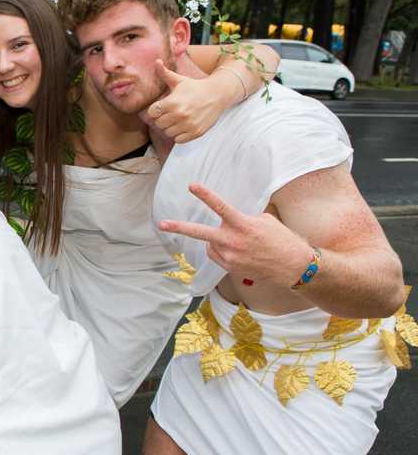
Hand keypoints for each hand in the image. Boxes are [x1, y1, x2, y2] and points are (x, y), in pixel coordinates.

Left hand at [144, 59, 227, 143]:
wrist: (217, 95)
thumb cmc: (195, 87)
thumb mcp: (179, 80)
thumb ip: (165, 73)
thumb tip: (156, 61)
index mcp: (172, 102)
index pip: (152, 113)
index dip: (155, 110)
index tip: (162, 107)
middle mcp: (179, 115)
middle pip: (158, 124)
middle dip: (162, 118)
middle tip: (171, 113)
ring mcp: (188, 125)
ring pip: (167, 133)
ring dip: (170, 127)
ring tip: (177, 119)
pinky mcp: (195, 133)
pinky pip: (178, 140)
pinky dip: (179, 135)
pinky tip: (183, 126)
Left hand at [158, 183, 312, 286]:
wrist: (293, 266)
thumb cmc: (282, 240)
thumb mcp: (265, 221)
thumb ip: (245, 217)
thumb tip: (233, 215)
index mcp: (243, 225)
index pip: (220, 207)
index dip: (205, 195)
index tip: (192, 186)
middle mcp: (233, 241)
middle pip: (200, 233)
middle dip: (179, 227)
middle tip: (162, 224)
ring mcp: (230, 256)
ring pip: (209, 244)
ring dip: (214, 240)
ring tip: (233, 240)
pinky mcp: (230, 268)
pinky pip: (215, 255)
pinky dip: (219, 250)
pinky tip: (234, 250)